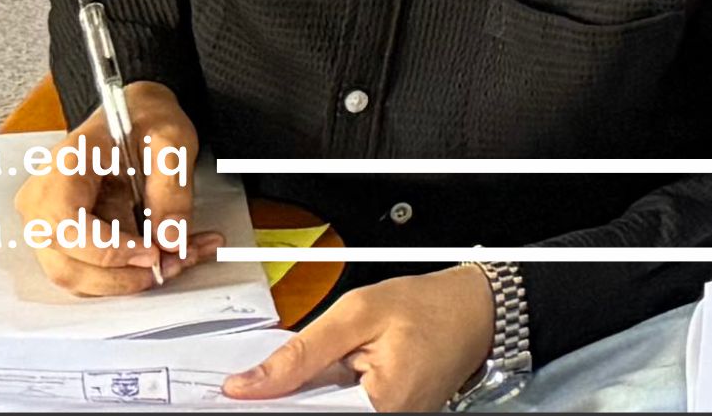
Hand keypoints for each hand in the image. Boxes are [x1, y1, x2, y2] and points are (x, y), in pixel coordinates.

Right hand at [18, 81, 198, 294]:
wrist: (134, 114)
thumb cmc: (143, 119)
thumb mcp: (171, 139)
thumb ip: (171, 188)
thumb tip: (170, 239)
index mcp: (62, 167)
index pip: (65, 225)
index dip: (107, 250)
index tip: (153, 252)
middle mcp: (43, 201)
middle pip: (68, 265)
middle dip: (125, 276)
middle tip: (176, 262)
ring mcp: (49, 225)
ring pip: (80, 278)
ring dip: (130, 280)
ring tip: (179, 258)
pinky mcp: (65, 241)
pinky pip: (92, 273)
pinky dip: (129, 274)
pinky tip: (168, 256)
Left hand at [230, 264, 496, 409]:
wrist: (474, 309)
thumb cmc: (428, 306)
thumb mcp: (358, 312)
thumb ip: (300, 351)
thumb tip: (249, 384)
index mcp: (382, 405)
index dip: (273, 404)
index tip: (237, 395)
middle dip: (288, 399)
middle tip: (269, 379)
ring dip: (307, 398)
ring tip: (307, 372)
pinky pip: (342, 413)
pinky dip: (324, 398)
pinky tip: (323, 379)